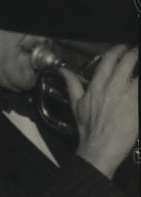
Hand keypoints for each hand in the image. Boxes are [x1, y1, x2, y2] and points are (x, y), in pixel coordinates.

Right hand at [62, 45, 137, 178]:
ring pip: (139, 76)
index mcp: (97, 86)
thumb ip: (71, 84)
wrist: (100, 149)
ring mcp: (128, 98)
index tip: (123, 48)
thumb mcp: (76, 104)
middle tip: (137, 52)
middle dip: (134, 53)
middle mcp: (113, 89)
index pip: (109, 60)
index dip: (118, 50)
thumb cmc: (88, 128)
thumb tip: (62, 71)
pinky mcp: (138, 109)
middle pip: (128, 62)